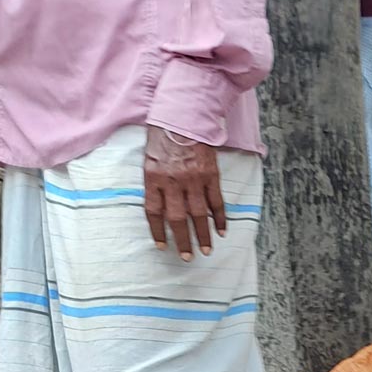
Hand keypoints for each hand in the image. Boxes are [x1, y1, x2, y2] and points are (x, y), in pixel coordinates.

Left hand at [143, 126, 224, 258]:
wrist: (184, 114)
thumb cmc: (164, 135)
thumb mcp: (150, 158)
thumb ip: (154, 182)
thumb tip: (159, 206)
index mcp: (154, 178)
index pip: (154, 212)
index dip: (158, 231)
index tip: (162, 246)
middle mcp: (173, 181)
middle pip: (177, 218)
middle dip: (183, 240)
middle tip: (187, 257)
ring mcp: (194, 179)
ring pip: (198, 214)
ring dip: (203, 235)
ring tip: (206, 251)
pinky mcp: (210, 174)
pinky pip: (216, 201)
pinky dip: (220, 218)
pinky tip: (222, 231)